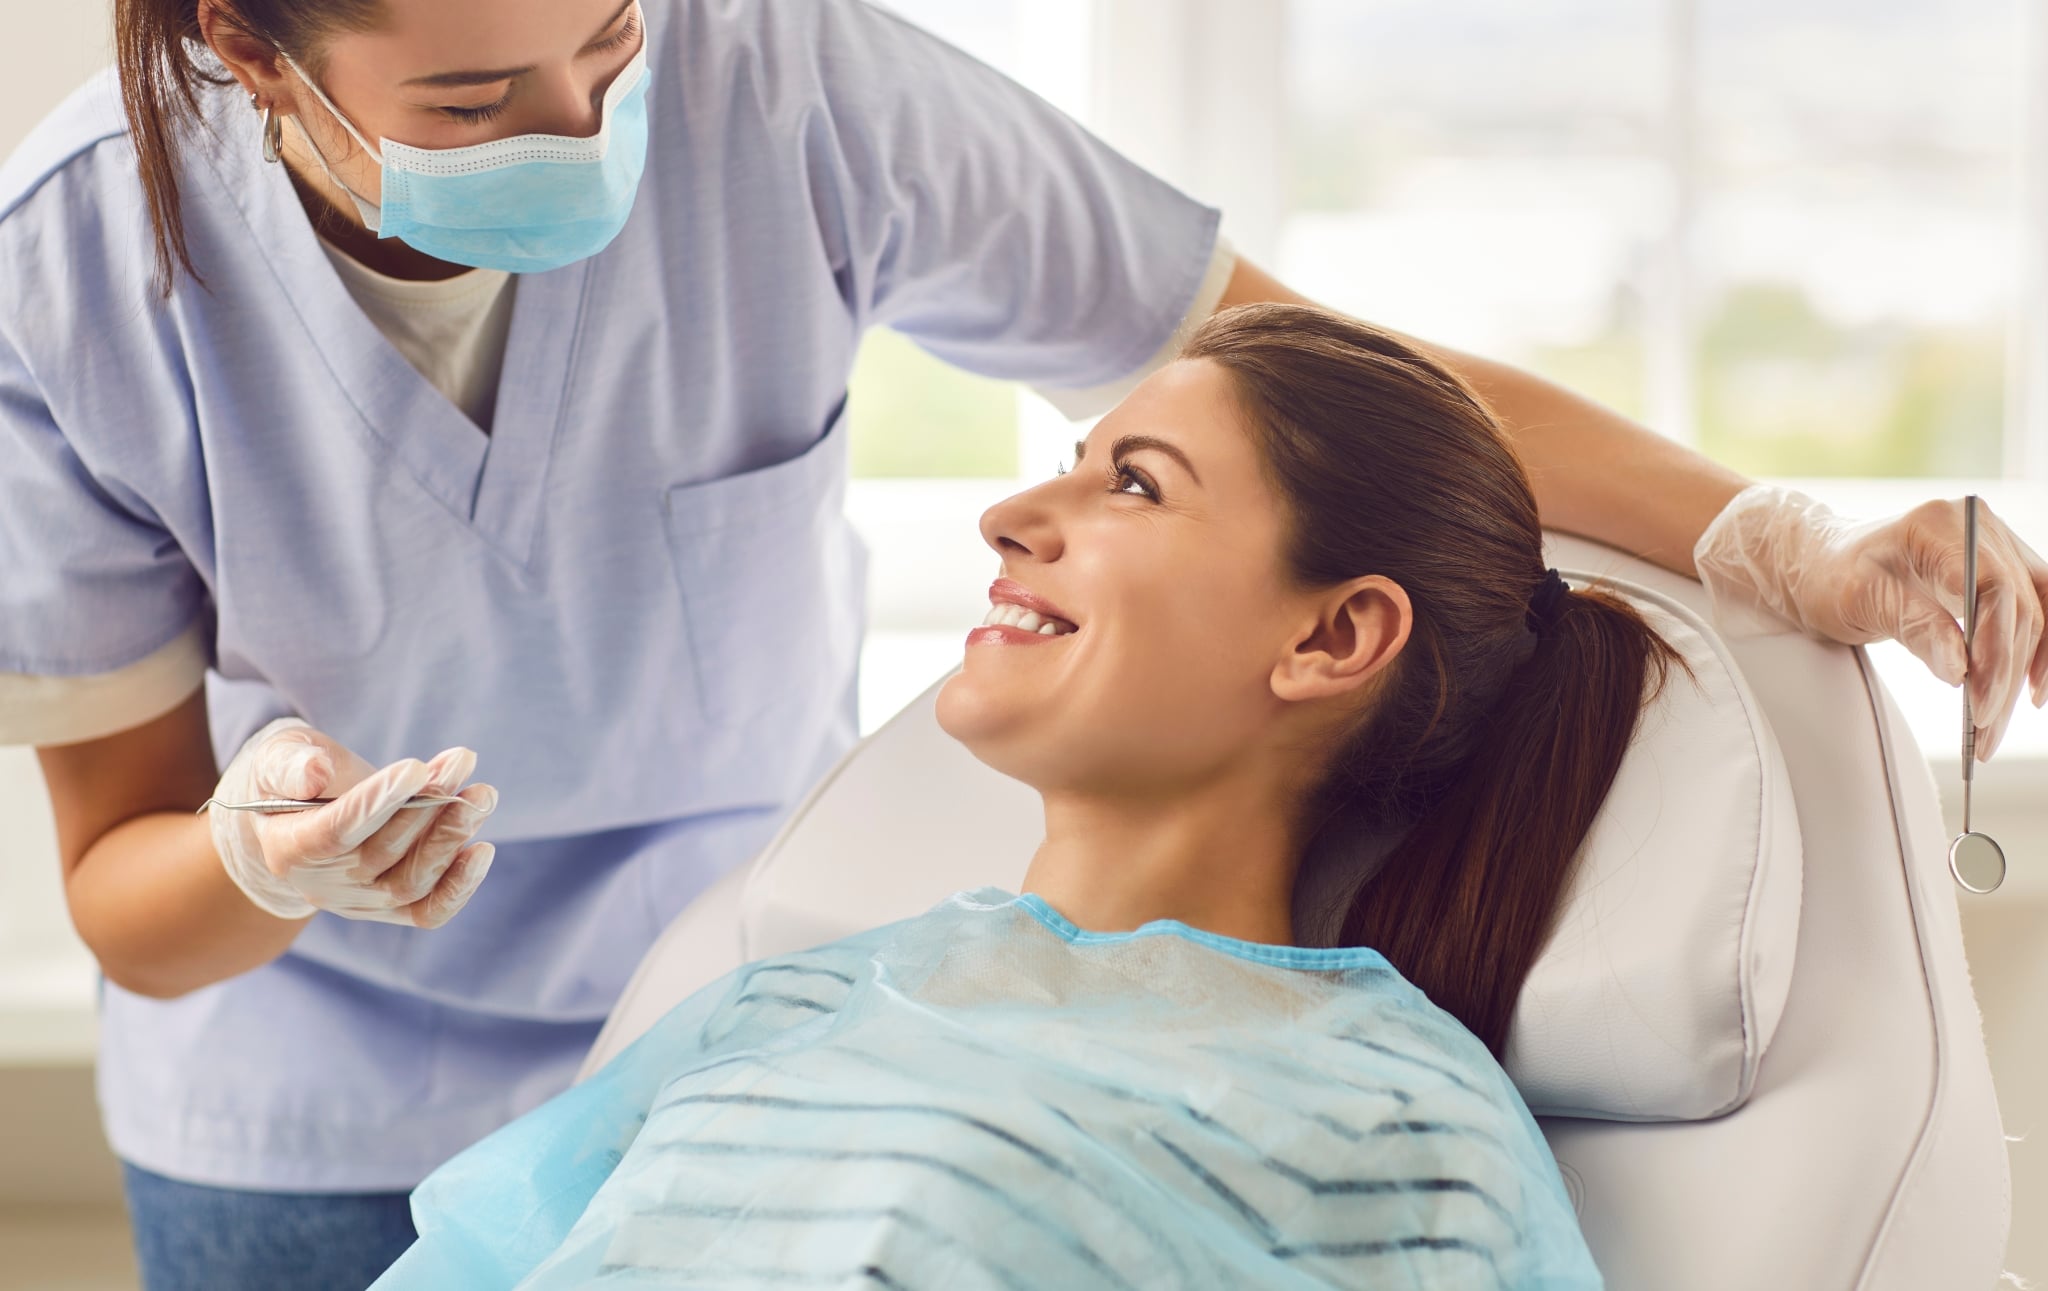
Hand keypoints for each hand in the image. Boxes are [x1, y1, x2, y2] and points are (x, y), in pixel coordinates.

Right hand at [209, 718, 498, 926]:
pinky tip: (482, 850)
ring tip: (481, 793)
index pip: (336, 832)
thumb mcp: (279, 758)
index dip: (378, 802)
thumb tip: (316, 773)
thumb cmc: (293, 777)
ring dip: (452, 836)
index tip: (416, 768)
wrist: (305, 813)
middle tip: (461, 761)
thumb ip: (290, 765)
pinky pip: (429, 911)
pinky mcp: (394, 908)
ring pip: (413, 881)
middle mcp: (325, 886)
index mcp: (290, 849)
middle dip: (429, 805)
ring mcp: (362, 902)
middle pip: (383, 854)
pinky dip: (460, 886)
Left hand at [1694, 486, 2047, 759]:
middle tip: (1983, 732)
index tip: (1981, 704)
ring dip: (2021, 676)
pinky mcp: (1999, 571)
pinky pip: (2035, 612)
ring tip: (1993, 728)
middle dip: (2005, 678)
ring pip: (2035, 616)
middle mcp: (1979, 528)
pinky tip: (2028, 691)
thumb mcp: (1860, 600)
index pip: (1993, 589)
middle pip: (2019, 608)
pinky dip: (2034, 653)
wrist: (1822, 564)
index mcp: (1941, 524)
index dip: (1996, 651)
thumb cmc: (1831, 575)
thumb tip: (1961, 669)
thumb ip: (1914, 627)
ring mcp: (1995, 546)